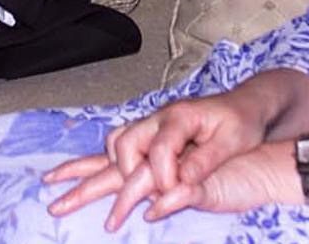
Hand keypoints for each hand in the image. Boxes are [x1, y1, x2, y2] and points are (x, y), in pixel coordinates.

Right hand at [43, 90, 275, 229]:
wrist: (245, 105)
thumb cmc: (240, 122)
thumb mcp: (232, 141)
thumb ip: (204, 161)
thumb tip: (180, 182)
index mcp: (179, 117)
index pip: (159, 150)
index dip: (163, 177)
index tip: (171, 195)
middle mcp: (159, 119)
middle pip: (123, 144)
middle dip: (108, 175)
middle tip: (88, 202)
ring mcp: (152, 126)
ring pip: (115, 143)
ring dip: (95, 166)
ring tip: (63, 184)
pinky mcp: (152, 134)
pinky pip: (120, 145)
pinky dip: (104, 161)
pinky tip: (89, 173)